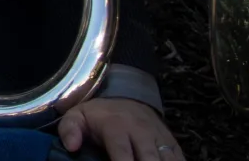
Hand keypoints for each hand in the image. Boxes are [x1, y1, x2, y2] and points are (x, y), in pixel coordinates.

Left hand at [58, 96, 183, 160]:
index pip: (122, 154)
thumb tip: (71, 147)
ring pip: (168, 160)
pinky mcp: (172, 143)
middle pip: (149, 160)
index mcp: (117, 127)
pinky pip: (179, 158)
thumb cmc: (100, 113)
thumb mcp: (78, 115)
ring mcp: (159, 138)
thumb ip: (69, 129)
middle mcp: (141, 132)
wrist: (126, 94)